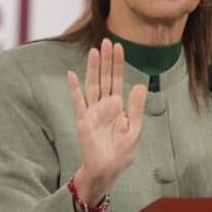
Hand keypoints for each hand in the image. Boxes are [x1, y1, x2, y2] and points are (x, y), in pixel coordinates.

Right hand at [67, 38, 146, 203]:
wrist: (108, 170)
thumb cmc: (122, 152)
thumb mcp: (135, 129)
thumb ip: (136, 107)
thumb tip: (140, 84)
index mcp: (118, 106)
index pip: (117, 80)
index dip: (118, 64)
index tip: (118, 46)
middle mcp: (104, 105)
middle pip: (104, 78)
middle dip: (106, 60)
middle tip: (106, 41)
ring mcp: (92, 112)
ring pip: (92, 85)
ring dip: (92, 69)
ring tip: (94, 52)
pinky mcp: (83, 121)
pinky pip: (78, 102)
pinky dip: (74, 89)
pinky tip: (72, 75)